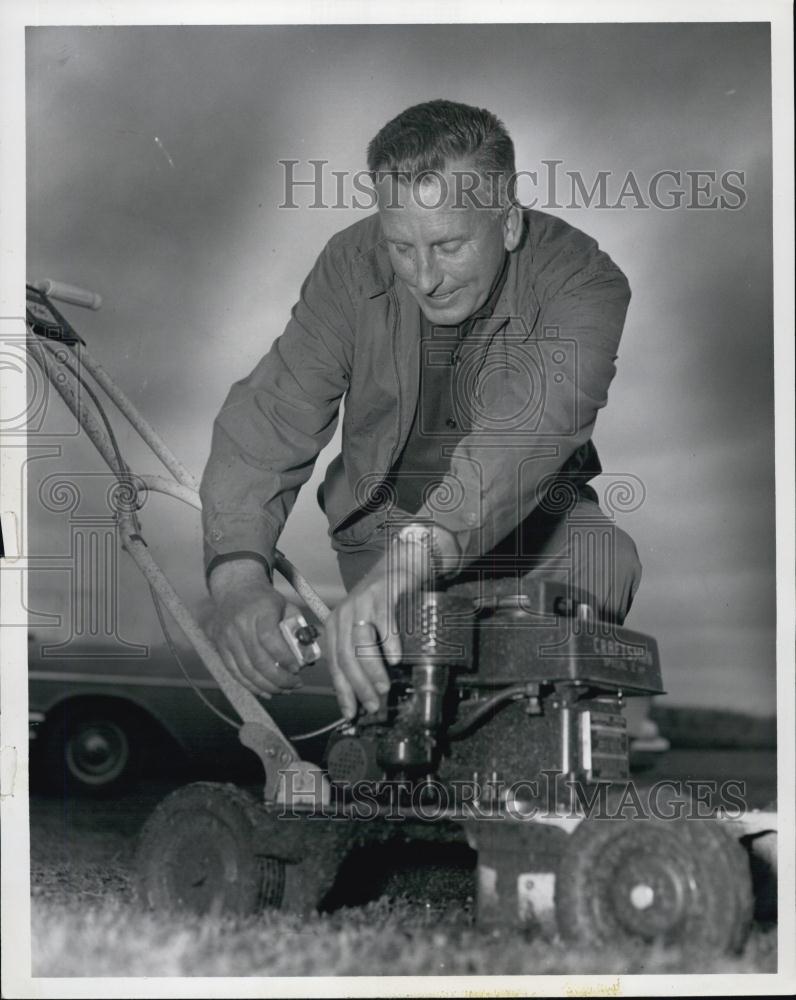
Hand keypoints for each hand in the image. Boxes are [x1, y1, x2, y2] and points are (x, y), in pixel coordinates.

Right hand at [209, 559, 302, 696]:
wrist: (235, 589)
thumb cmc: (265, 600)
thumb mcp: (285, 606)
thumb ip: (297, 628)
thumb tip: (309, 654)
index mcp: (259, 612)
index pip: (270, 640)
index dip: (284, 658)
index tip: (297, 669)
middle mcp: (240, 625)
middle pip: (258, 660)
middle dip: (279, 678)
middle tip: (295, 684)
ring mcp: (227, 637)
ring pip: (246, 670)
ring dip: (266, 686)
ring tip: (284, 690)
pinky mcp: (219, 646)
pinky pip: (234, 672)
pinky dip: (250, 685)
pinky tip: (265, 691)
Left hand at [321, 557, 402, 718]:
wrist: (396, 566)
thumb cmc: (381, 603)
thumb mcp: (362, 626)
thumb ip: (359, 652)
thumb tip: (365, 692)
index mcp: (334, 626)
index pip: (334, 664)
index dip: (342, 690)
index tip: (351, 712)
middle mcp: (343, 614)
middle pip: (346, 656)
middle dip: (358, 685)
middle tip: (372, 705)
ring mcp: (363, 603)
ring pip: (361, 642)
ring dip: (372, 669)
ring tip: (383, 688)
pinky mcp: (383, 594)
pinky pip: (384, 621)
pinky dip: (389, 642)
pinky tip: (395, 658)